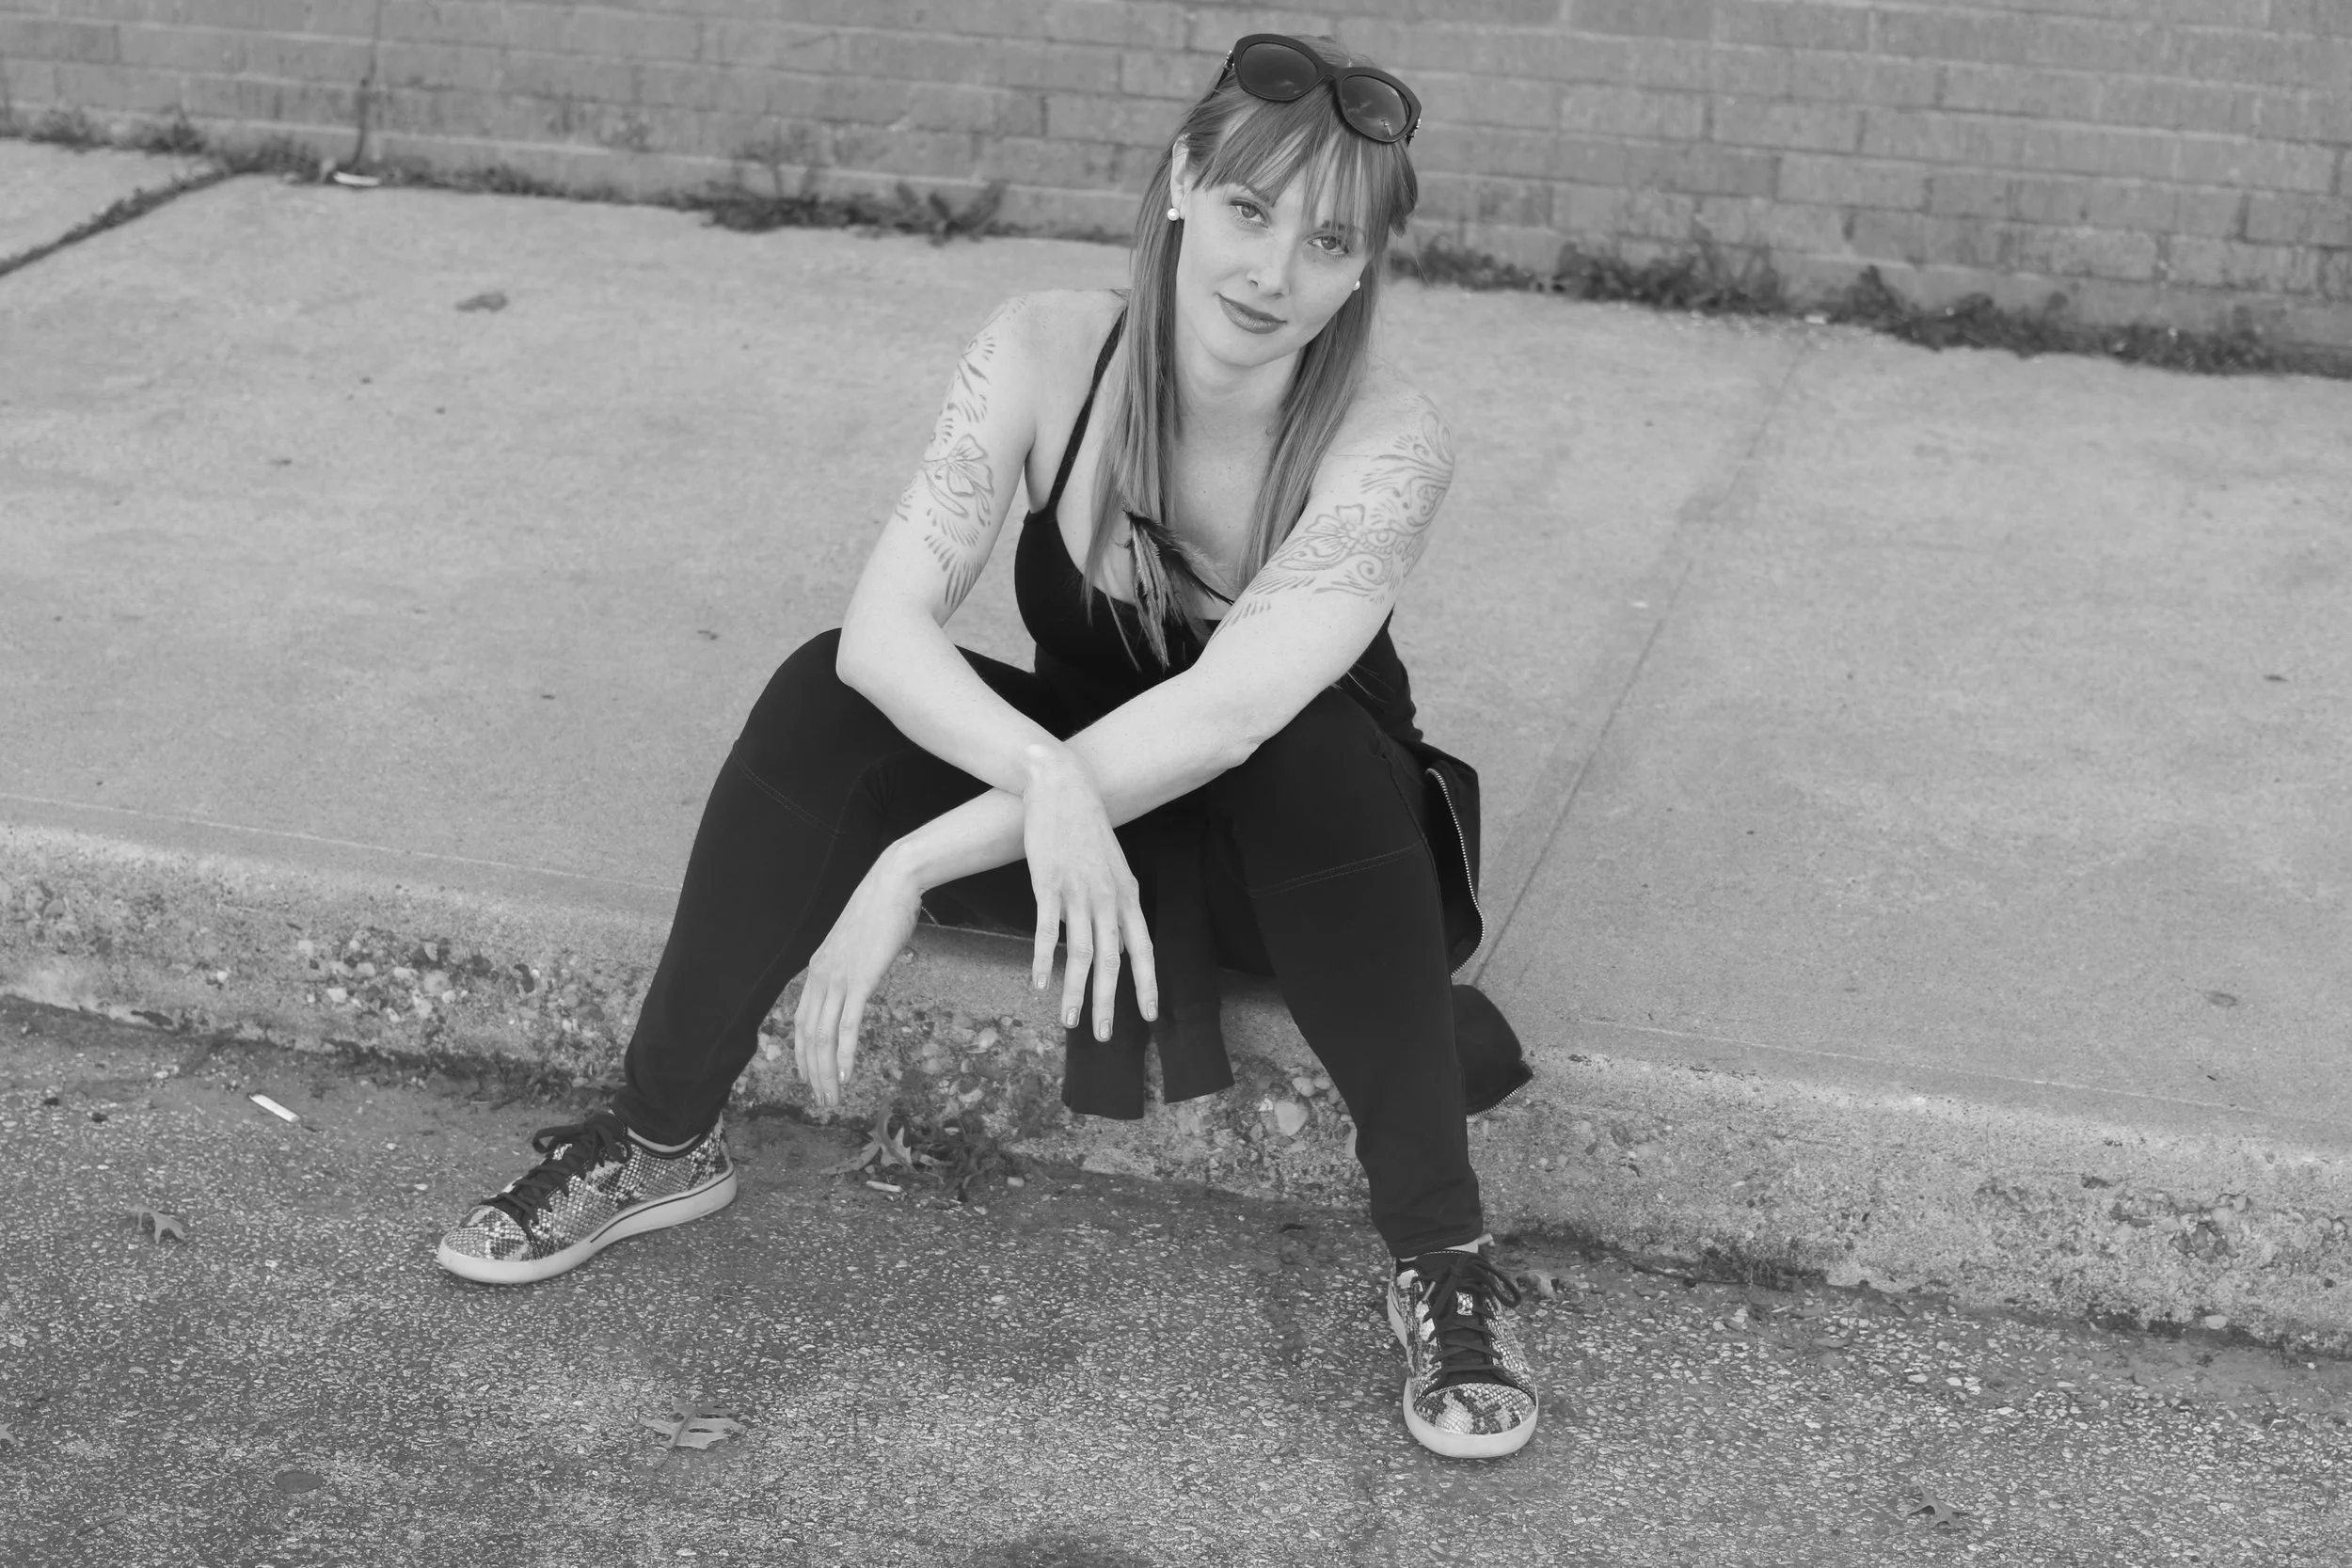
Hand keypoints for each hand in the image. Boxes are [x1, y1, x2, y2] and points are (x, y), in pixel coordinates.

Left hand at [793, 848, 922, 1111]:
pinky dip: (845, 1053)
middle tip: (822, 1100)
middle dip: (813, 1073)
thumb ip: (853, 968)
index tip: (809, 1078)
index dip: (802, 1055)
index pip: (800, 1022)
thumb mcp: (858, 945)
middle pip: (808, 1037)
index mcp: (817, 971)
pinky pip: (849, 1024)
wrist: (892, 884)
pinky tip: (849, 1074)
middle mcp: (821, 977)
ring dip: (827, 1071)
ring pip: (824, 1036)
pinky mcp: (861, 979)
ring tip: (833, 1097)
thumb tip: (860, 983)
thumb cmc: (881, 911)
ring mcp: (839, 978)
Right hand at [1022, 746, 1157, 1039]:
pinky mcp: (1048, 884)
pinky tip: (1038, 984)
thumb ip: (1117, 903)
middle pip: (1112, 961)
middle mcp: (1107, 898)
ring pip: (1081, 953)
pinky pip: (1046, 931)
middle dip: (1109, 1003)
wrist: (1062, 787)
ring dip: (1075, 992)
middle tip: (1103, 1038)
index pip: (1143, 949)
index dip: (1148, 984)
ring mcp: (1077, 892)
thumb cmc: (1086, 828)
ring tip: (1070, 1022)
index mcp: (1126, 895)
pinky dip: (1043, 960)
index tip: (1151, 1016)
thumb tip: (1124, 939)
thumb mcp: (1113, 866)